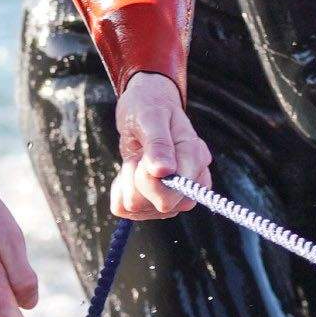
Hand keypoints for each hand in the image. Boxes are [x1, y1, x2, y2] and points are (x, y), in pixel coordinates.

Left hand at [109, 72, 209, 221]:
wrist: (144, 107)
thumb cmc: (150, 107)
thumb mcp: (151, 116)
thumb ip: (158, 143)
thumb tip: (164, 171)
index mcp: (196, 159)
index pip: (174, 192)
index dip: (150, 176)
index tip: (144, 153)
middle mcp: (190, 184)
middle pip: (161, 205)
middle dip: (138, 179)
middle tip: (141, 153)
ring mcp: (172, 197)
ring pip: (138, 208)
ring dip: (128, 181)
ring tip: (137, 157)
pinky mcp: (150, 204)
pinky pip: (123, 209)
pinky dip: (118, 188)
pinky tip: (130, 170)